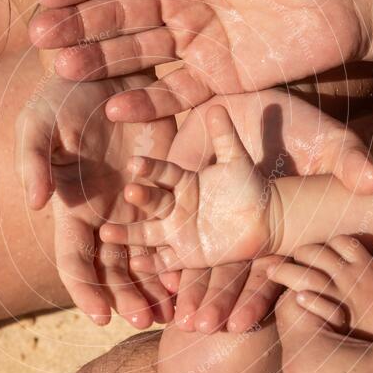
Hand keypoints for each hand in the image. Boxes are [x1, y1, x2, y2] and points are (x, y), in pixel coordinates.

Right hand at [15, 73, 176, 326]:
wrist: (106, 70)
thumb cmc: (62, 96)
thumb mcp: (38, 122)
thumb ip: (32, 161)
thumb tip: (35, 205)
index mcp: (72, 208)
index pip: (75, 261)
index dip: (85, 291)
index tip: (101, 317)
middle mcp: (103, 215)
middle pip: (113, 270)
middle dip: (127, 298)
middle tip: (146, 321)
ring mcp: (134, 206)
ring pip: (144, 259)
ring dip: (154, 287)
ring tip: (173, 311)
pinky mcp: (163, 190)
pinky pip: (172, 231)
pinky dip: (178, 256)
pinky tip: (192, 276)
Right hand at [31, 0, 366, 120]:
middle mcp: (177, 0)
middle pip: (117, 14)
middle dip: (78, 24)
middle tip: (42, 38)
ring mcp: (193, 42)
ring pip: (136, 53)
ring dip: (99, 62)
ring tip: (65, 70)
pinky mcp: (215, 79)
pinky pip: (173, 92)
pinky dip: (145, 102)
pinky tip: (114, 107)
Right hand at [100, 106, 275, 268]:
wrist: (266, 218)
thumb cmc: (250, 186)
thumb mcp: (237, 160)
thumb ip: (225, 136)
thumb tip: (217, 108)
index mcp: (182, 181)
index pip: (161, 172)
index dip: (149, 168)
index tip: (134, 162)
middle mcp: (174, 205)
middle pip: (152, 201)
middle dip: (140, 198)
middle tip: (128, 193)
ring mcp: (177, 231)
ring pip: (147, 233)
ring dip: (127, 233)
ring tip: (106, 232)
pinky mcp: (184, 254)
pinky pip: (164, 260)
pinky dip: (150, 264)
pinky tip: (135, 264)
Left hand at [149, 88, 372, 331]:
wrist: (266, 103)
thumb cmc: (304, 129)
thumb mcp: (331, 144)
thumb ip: (350, 163)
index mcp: (267, 229)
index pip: (263, 273)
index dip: (254, 299)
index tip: (240, 326)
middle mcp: (235, 228)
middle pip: (222, 273)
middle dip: (211, 299)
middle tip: (199, 326)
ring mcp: (206, 210)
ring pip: (189, 253)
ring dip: (178, 279)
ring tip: (165, 308)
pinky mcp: (182, 188)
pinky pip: (162, 220)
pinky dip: (149, 244)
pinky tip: (138, 267)